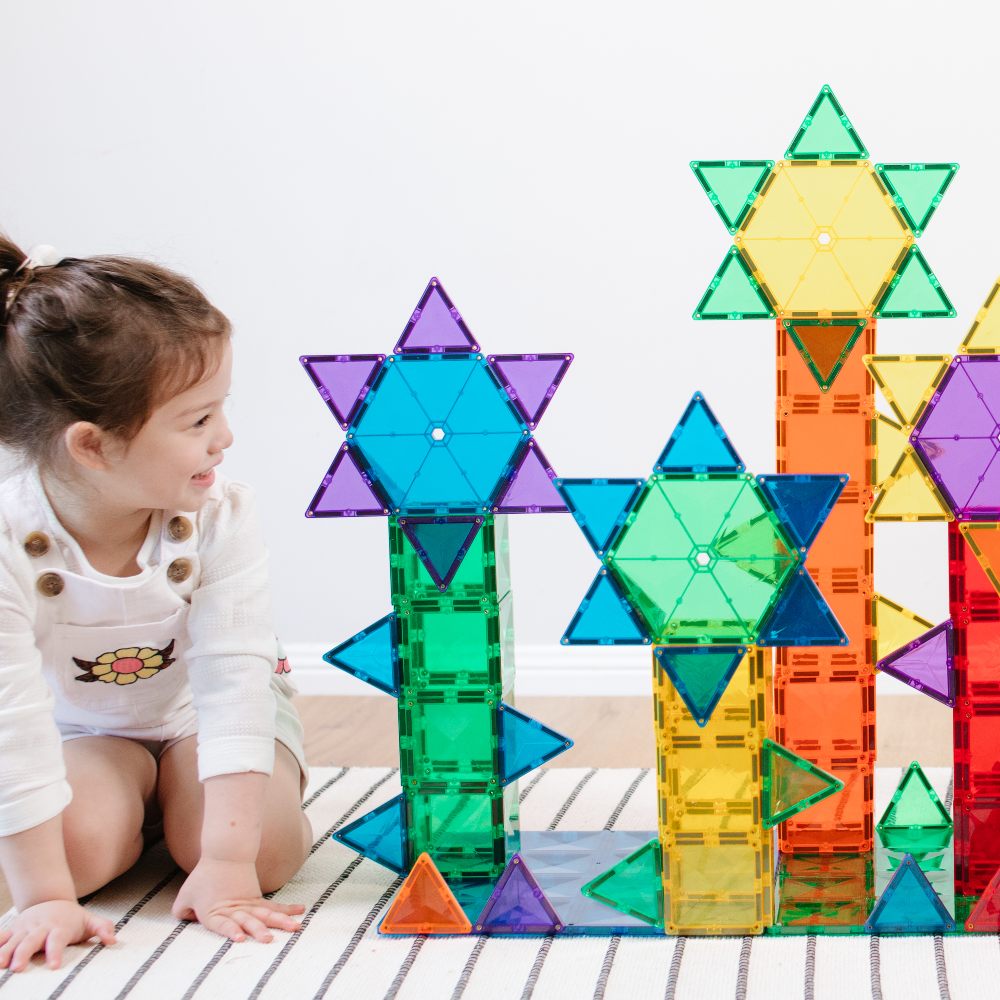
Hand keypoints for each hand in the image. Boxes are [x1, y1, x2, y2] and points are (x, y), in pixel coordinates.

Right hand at [0, 899, 115, 971]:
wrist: (52, 900)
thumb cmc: (72, 918)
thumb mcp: (89, 920)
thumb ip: (102, 928)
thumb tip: (113, 940)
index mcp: (58, 927)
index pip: (57, 939)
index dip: (55, 952)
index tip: (54, 967)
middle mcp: (40, 927)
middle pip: (31, 940)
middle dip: (24, 953)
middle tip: (19, 969)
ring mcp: (24, 928)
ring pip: (13, 940)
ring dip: (5, 952)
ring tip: (1, 965)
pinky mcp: (13, 930)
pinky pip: (1, 937)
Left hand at [172, 857, 303, 942]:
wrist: (225, 853)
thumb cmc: (203, 875)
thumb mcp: (185, 895)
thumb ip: (182, 912)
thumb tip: (190, 920)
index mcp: (215, 911)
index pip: (223, 923)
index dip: (231, 930)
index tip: (240, 937)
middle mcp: (234, 909)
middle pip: (248, 920)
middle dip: (258, 930)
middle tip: (268, 939)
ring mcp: (248, 903)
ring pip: (266, 913)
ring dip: (280, 922)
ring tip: (295, 928)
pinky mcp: (257, 898)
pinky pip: (274, 906)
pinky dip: (287, 909)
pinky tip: (300, 912)